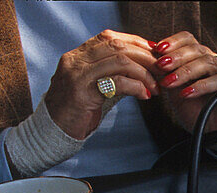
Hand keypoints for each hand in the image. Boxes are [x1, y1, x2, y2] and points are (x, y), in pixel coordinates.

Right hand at [43, 30, 159, 139]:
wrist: (54, 130)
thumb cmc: (78, 110)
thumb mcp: (96, 86)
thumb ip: (114, 74)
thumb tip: (143, 69)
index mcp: (78, 55)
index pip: (110, 37)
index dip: (135, 42)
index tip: (154, 54)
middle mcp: (76, 60)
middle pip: (117, 46)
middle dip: (145, 57)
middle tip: (162, 71)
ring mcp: (77, 75)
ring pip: (119, 61)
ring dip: (144, 73)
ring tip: (156, 87)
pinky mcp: (82, 93)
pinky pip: (116, 83)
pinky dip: (136, 87)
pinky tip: (145, 95)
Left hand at [151, 32, 216, 134]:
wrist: (212, 134)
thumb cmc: (194, 112)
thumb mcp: (173, 91)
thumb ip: (165, 74)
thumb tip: (149, 56)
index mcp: (198, 58)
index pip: (188, 39)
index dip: (173, 41)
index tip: (157, 50)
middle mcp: (213, 62)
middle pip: (196, 48)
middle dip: (176, 56)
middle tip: (161, 65)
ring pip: (207, 62)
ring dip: (185, 71)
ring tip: (170, 82)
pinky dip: (201, 86)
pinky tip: (186, 93)